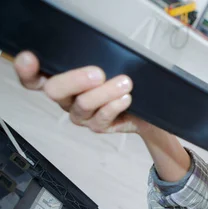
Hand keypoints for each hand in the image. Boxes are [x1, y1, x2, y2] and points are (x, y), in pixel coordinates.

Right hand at [13, 51, 148, 133]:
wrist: (145, 108)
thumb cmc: (121, 79)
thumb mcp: (108, 64)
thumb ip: (93, 57)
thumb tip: (97, 46)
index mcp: (61, 80)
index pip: (33, 78)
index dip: (26, 70)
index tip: (30, 58)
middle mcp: (65, 98)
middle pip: (55, 91)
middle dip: (74, 80)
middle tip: (99, 73)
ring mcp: (81, 114)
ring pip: (83, 104)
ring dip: (105, 92)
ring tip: (125, 83)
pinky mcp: (98, 126)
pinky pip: (102, 118)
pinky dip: (114, 106)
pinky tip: (125, 98)